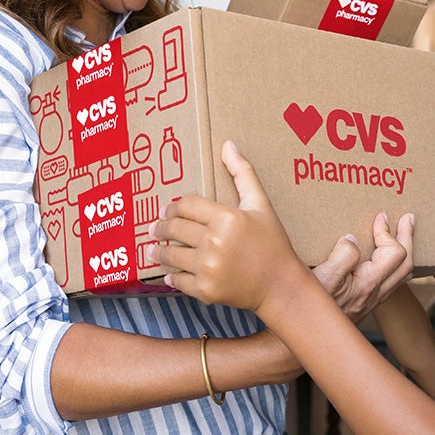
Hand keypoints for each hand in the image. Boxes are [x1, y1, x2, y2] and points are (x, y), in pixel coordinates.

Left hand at [151, 141, 308, 313]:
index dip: (172, 207)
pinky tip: (170, 273)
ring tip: (153, 249)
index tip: (166, 210)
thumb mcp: (261, 204)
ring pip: (171, 254)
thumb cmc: (273, 243)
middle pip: (174, 228)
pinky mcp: (205, 290)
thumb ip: (243, 174)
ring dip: (159, 251)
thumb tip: (228, 145)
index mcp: (226, 218)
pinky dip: (172, 276)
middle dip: (160, 227)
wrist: (281, 285)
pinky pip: (178, 280)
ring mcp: (208, 267)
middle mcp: (214, 242)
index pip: (185, 205)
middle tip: (154, 228)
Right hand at [313, 211, 414, 321]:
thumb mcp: (323, 276)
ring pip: (401, 275)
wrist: (307, 336)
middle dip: (408, 237)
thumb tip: (353, 239)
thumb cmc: (310, 308)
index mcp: (368, 283)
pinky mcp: (363, 304)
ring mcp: (371, 300)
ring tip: (403, 235)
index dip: (388, 232)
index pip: (395, 253)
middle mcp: (375, 293)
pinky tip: (384, 260)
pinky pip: (390, 282)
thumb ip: (343, 255)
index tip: (380, 217)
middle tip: (407, 218)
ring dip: (404, 251)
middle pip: (406, 263)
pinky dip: (394, 265)